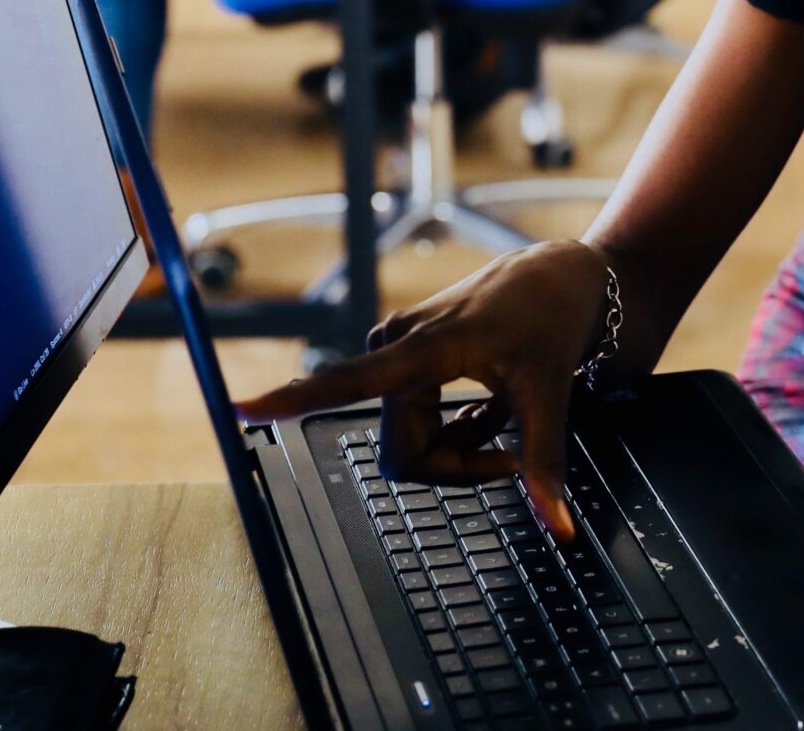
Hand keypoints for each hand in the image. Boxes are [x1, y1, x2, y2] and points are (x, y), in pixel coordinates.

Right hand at [234, 239, 615, 539]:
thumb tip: (560, 528)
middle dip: (457, 466)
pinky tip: (490, 405)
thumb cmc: (552, 320)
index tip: (242, 408)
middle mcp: (397, 346)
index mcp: (424, 348)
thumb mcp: (551, 392)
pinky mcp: (406, 356)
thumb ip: (544, 462)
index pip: (350, 381)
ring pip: (411, 443)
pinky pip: (418, 424)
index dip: (295, 399)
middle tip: (509, 456)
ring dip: (461, 447)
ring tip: (502, 414)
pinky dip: (459, 430)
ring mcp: (399, 351)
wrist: (561, 276)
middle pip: (403, 451)